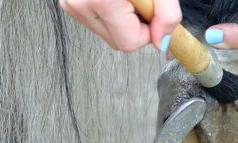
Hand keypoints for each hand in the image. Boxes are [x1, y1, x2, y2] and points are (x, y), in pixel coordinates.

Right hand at [59, 0, 181, 52]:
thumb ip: (166, 14)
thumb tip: (162, 43)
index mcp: (100, 0)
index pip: (129, 43)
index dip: (147, 31)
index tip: (152, 10)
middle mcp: (79, 4)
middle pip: (118, 41)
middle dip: (136, 25)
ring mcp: (72, 4)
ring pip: (109, 34)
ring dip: (125, 20)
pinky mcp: (70, 3)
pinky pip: (99, 22)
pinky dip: (113, 14)